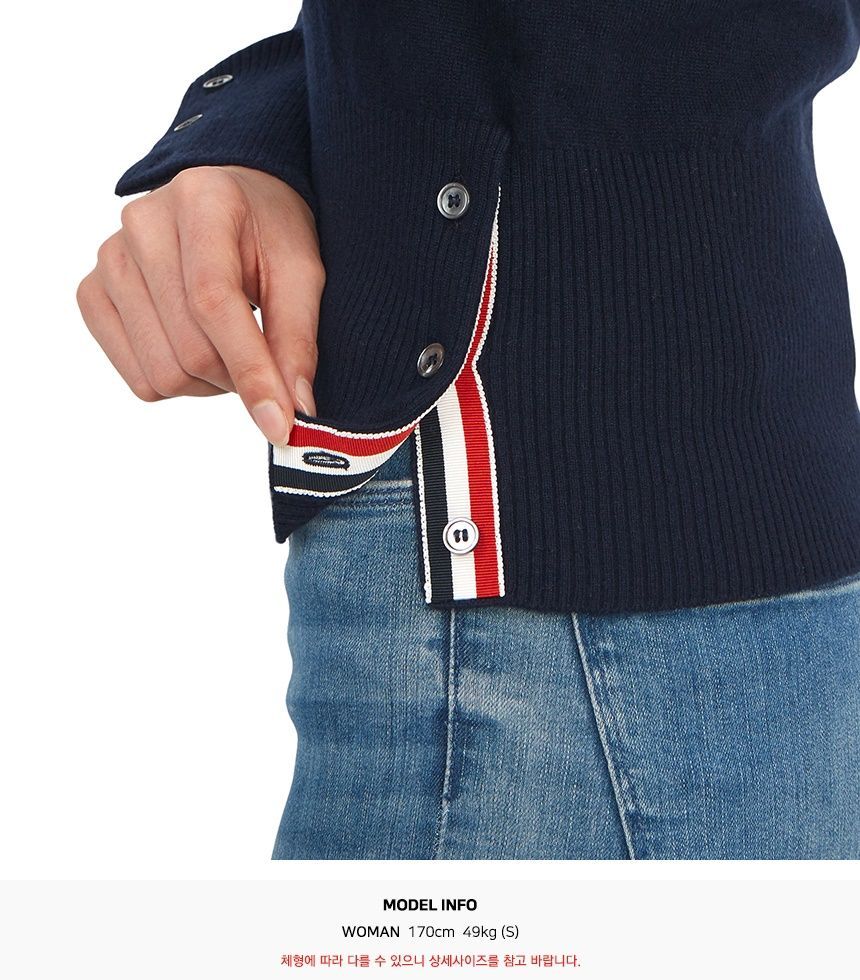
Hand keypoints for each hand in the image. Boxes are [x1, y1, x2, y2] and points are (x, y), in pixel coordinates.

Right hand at [77, 165, 324, 444]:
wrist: (229, 200)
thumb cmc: (269, 232)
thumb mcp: (301, 273)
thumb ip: (298, 339)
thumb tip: (294, 410)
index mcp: (201, 202)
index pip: (214, 302)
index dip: (251, 369)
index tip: (280, 424)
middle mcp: (142, 224)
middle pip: (189, 350)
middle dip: (237, 377)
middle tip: (263, 360)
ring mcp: (109, 259)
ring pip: (161, 373)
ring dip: (208, 383)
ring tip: (230, 347)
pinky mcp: (92, 293)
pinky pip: (137, 377)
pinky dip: (176, 382)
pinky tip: (195, 346)